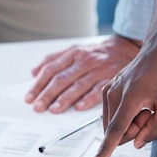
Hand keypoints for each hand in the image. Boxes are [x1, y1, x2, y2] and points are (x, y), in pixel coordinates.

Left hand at [25, 35, 140, 112]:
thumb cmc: (97, 52)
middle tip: (38, 107)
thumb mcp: (74, 49)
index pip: (51, 69)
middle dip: (47, 94)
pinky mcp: (111, 78)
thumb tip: (33, 71)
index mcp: (73, 53)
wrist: (127, 46)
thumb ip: (53, 59)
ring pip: (78, 85)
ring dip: (64, 98)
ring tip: (54, 109)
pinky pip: (98, 90)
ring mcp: (98, 70)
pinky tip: (79, 107)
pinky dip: (88, 99)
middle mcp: (84, 61)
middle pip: (62, 78)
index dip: (38, 84)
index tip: (30, 97)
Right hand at [92, 43, 156, 156]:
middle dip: (135, 129)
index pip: (116, 130)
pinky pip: (113, 114)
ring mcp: (108, 92)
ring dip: (131, 122)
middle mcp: (113, 94)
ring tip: (146, 105)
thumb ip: (155, 129)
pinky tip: (139, 102)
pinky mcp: (106, 91)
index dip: (106, 150)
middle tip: (150, 113)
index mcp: (130, 97)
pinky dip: (126, 114)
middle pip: (118, 131)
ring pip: (115, 124)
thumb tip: (137, 143)